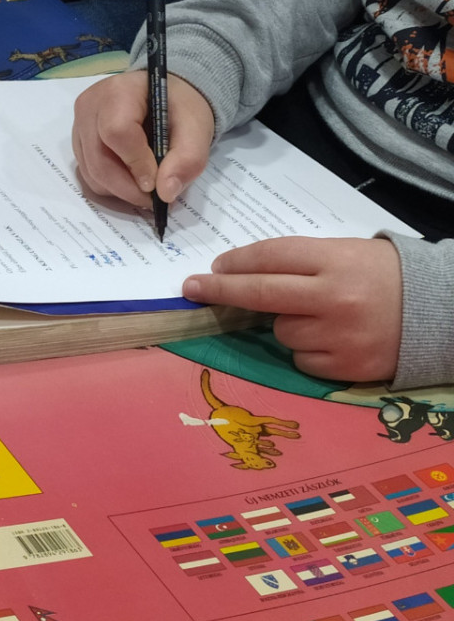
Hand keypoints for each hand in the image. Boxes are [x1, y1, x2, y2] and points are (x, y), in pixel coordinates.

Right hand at [71, 70, 213, 206]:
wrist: (164, 98)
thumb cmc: (179, 108)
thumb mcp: (197, 128)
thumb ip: (188, 159)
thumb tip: (165, 193)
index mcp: (119, 92)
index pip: (117, 133)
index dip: (136, 164)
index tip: (156, 183)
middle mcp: (90, 106)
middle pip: (98, 159)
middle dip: (127, 187)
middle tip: (152, 200)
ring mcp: (79, 125)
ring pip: (91, 172)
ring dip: (118, 189)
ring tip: (144, 187)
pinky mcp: (78, 142)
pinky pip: (87, 173)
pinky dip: (110, 185)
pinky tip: (130, 178)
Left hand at [182, 237, 401, 382]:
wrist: (440, 313)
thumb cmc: (383, 276)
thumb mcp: (345, 253)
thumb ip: (299, 262)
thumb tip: (240, 273)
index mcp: (335, 260)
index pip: (270, 257)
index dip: (236, 263)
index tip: (212, 268)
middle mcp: (334, 297)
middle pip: (261, 293)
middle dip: (220, 290)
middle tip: (191, 288)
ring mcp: (340, 335)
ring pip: (281, 332)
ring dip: (285, 324)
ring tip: (320, 316)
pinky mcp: (346, 367)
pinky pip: (301, 360)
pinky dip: (306, 351)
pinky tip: (332, 339)